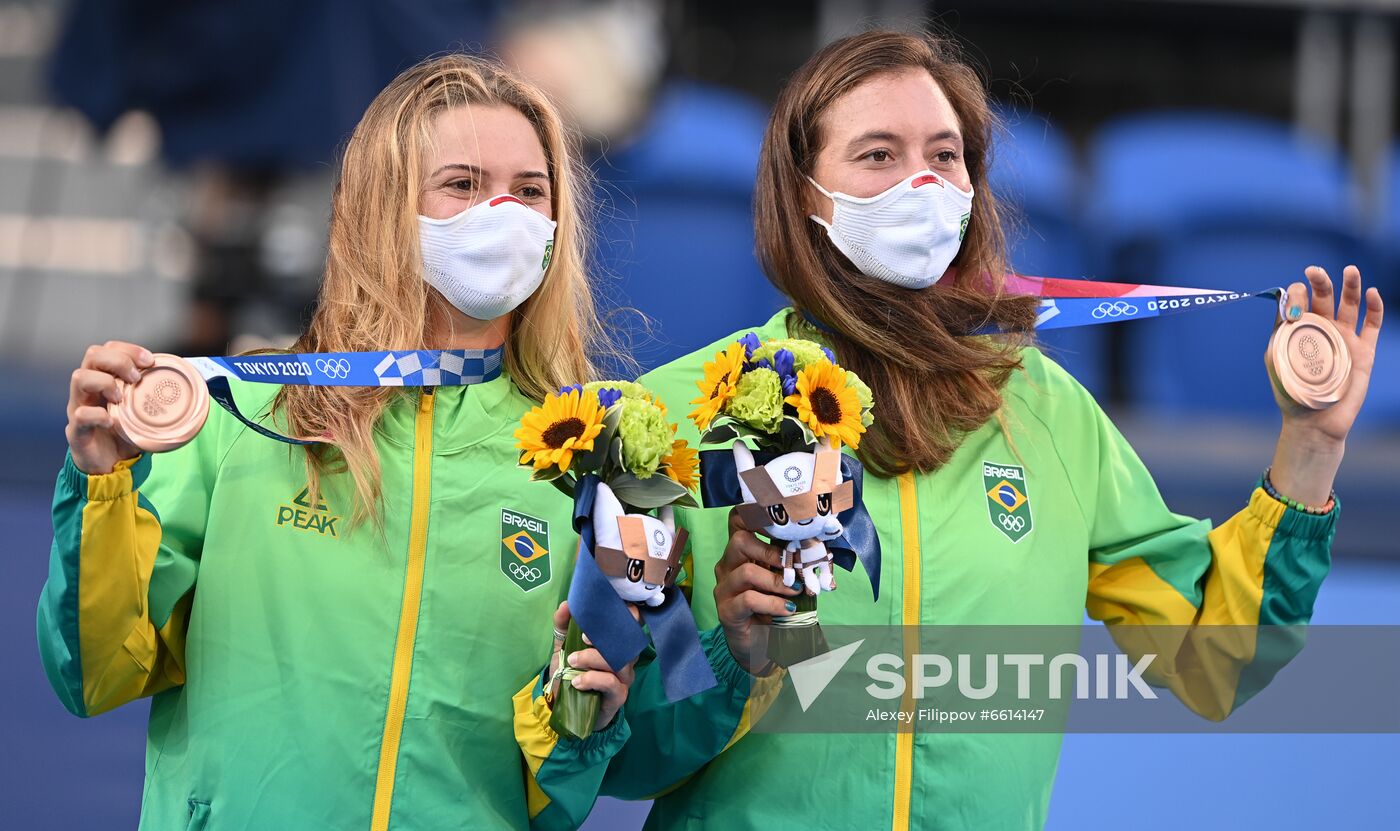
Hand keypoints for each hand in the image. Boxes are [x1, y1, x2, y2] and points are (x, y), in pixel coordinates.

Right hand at [66, 341, 152, 474]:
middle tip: (136, 377)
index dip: (127, 349)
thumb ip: (159, 399)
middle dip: (117, 360)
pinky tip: (111, 421)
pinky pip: (79, 415)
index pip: (107, 350)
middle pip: (92, 355)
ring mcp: (79, 408)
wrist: (109, 468)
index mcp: (104, 380)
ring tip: (121, 397)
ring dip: (105, 382)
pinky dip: (96, 414)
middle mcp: (88, 390)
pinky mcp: (76, 431)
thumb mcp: (144, 413)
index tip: (149, 360)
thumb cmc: (125, 436)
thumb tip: (197, 391)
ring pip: (79, 378)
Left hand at [548, 601, 637, 730]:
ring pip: (618, 661)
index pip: (633, 623)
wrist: (566, 708)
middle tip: (583, 637)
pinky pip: (611, 683)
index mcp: (617, 642)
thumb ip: (564, 625)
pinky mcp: (619, 696)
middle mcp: (626, 657)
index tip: (607, 609)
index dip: (628, 613)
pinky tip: (576, 681)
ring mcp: (625, 677)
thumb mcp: (564, 646)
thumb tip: (566, 604)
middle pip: (626, 640)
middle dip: (604, 636)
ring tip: (572, 661)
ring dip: (592, 658)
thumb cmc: (571, 673)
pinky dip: (592, 679)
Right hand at [713, 508, 800, 674]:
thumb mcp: (786, 581)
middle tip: (792, 563)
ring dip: (776, 581)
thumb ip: (793, 564)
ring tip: (795, 591)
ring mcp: (724, 588)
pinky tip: (787, 610)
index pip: (738, 521)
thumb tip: (815, 548)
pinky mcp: (726, 610)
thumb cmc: (775, 609)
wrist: (763, 647)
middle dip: (770, 550)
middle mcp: (728, 566)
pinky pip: (749, 599)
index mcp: (742, 553)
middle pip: (739, 540)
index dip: (756, 515)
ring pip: (746, 571)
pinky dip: (773, 603)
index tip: (783, 524)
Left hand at [1268, 266, 1383, 504]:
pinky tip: (1372, 293)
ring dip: (1351, 286)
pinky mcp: (1364, 351)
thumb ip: (1281, 332)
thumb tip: (1288, 307)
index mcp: (1300, 329)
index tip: (1294, 297)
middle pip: (1325, 297)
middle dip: (1321, 282)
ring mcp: (1345, 338)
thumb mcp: (1278, 360)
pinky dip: (1374, 308)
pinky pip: (1372, 325)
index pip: (1301, 301)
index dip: (1298, 294)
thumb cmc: (1291, 392)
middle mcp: (1323, 329)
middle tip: (1315, 271)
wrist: (1315, 421)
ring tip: (1350, 270)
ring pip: (1351, 305)